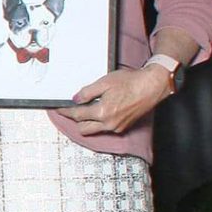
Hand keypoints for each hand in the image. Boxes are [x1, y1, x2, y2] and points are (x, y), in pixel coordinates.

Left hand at [54, 65, 172, 135]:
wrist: (152, 86)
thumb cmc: (131, 82)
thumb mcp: (105, 82)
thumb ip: (87, 92)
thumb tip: (75, 99)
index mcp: (103, 112)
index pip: (77, 115)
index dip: (66, 111)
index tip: (58, 108)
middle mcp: (109, 124)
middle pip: (83, 128)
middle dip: (75, 119)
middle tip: (70, 109)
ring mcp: (117, 127)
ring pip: (94, 130)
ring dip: (87, 122)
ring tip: (85, 109)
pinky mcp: (123, 127)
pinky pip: (105, 128)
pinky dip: (99, 122)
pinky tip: (99, 111)